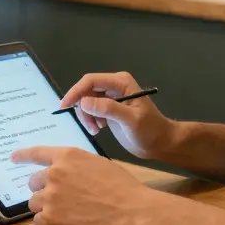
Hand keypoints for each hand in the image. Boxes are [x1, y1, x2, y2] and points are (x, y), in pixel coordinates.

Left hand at [12, 146, 156, 224]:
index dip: (23, 155)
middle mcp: (54, 174)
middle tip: (62, 199)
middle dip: (44, 189)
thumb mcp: (97, 164)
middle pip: (33, 182)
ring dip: (47, 208)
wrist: (132, 212)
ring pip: (35, 203)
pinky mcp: (51, 221)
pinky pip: (39, 222)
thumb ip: (75, 166)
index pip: (37, 153)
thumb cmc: (122, 188)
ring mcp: (50, 198)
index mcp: (67, 156)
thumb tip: (64, 174)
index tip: (13, 158)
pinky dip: (49, 224)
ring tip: (69, 214)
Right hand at [59, 72, 174, 158]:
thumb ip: (109, 109)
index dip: (76, 91)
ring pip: (86, 102)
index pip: (91, 81)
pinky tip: (99, 129)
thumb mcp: (130, 120)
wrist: (159, 143)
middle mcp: (114, 86)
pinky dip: (90, 120)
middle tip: (90, 127)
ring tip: (96, 130)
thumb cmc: (150, 130)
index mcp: (121, 82)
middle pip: (86, 91)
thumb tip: (84, 102)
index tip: (64, 106)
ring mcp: (110, 97)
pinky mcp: (108, 108)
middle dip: (83, 109)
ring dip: (86, 117)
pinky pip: (90, 110)